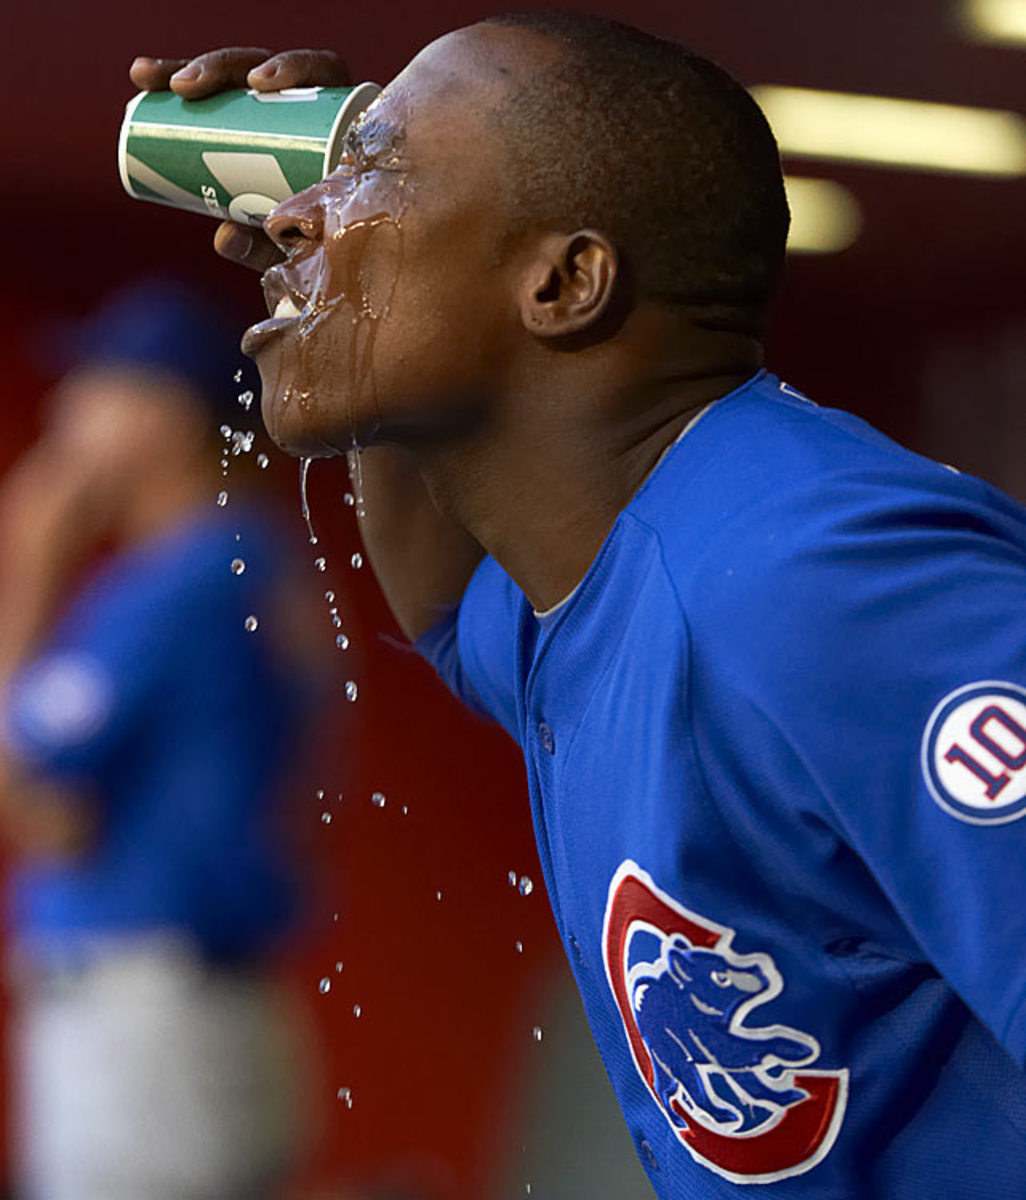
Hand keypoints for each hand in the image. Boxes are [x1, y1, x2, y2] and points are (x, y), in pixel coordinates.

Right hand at [128, 48, 350, 271]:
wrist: (317, 261)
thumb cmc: (320, 253)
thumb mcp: (297, 254)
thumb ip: (270, 249)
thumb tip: (223, 236)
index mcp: (340, 126)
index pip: (323, 75)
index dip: (294, 67)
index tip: (259, 83)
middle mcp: (307, 110)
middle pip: (264, 70)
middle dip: (220, 66)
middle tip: (186, 88)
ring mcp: (274, 113)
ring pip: (231, 79)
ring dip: (189, 70)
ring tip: (149, 81)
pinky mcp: (245, 124)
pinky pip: (208, 98)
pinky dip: (174, 89)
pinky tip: (143, 78)